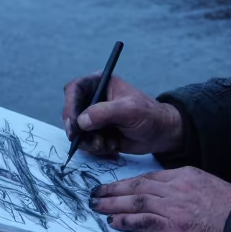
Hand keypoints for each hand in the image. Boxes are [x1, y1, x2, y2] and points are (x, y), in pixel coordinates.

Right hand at [61, 74, 183, 155]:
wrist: (160, 134)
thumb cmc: (149, 115)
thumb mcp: (129, 110)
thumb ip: (105, 113)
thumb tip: (82, 121)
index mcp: (100, 83)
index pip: (75, 89)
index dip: (70, 106)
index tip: (73, 124)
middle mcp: (94, 98)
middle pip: (70, 111)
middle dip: (76, 129)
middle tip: (80, 140)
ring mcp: (94, 117)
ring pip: (76, 130)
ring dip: (88, 141)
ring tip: (107, 144)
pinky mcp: (96, 133)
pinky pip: (85, 142)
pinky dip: (95, 148)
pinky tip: (112, 146)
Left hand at [89, 167, 230, 231]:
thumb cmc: (229, 209)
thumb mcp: (206, 187)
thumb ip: (186, 188)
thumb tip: (170, 195)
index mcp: (184, 175)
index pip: (149, 177)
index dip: (127, 182)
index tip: (114, 186)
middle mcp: (175, 187)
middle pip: (137, 186)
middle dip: (113, 190)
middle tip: (95, 193)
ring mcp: (173, 206)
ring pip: (135, 201)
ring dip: (113, 205)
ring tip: (97, 207)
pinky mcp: (173, 225)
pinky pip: (143, 221)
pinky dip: (126, 222)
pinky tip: (114, 223)